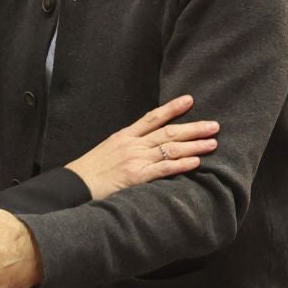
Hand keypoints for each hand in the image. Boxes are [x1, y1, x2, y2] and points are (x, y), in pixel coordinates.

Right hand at [64, 94, 218, 198]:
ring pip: (170, 148)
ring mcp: (135, 159)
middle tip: (214, 125)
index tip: (190, 100)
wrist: (72, 186)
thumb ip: (125, 147)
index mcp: (124, 136)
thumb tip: (144, 147)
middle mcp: (132, 144)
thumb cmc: (88, 173)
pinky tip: (197, 162)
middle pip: (168, 131)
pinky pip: (163, 168)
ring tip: (213, 142)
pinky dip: (181, 164)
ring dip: (194, 145)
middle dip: (193, 127)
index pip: (152, 117)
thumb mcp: (106, 151)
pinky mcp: (136, 177)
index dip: (172, 108)